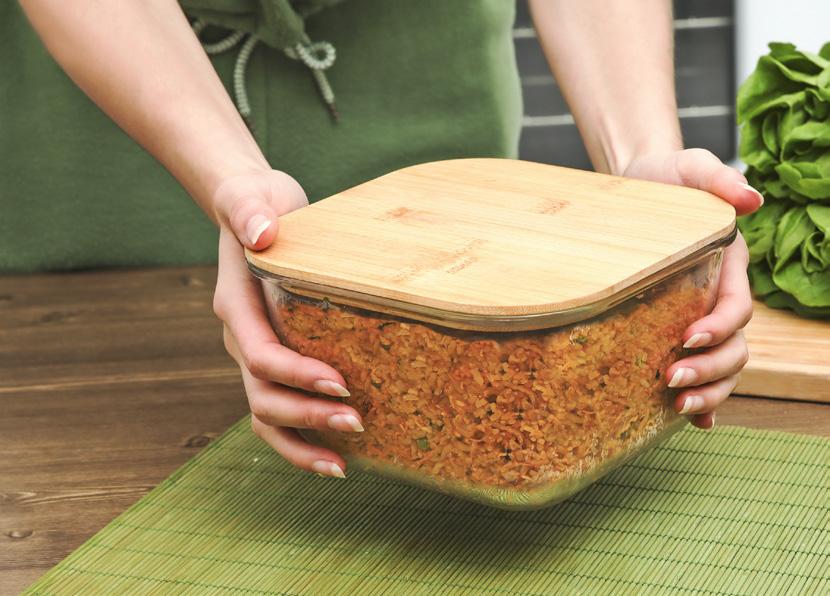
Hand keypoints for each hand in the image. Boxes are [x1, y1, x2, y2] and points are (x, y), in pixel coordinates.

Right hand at [211, 169, 362, 477]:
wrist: (251, 212)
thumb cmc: (257, 204)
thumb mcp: (252, 196)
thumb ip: (249, 210)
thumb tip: (260, 232)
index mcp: (236, 306)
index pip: (261, 355)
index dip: (297, 376)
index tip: (340, 384)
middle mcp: (241, 339)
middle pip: (262, 396)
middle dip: (306, 419)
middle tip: (358, 424)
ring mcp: (254, 354)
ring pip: (266, 415)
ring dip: (302, 443)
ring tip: (344, 466)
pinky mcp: (274, 359)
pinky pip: (280, 408)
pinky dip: (302, 437)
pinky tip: (337, 453)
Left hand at [623, 149, 761, 429]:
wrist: (636, 187)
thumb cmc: (663, 179)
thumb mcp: (689, 168)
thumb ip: (717, 180)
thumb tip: (751, 198)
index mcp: (729, 269)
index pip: (737, 309)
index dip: (720, 328)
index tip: (687, 338)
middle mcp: (719, 299)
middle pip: (735, 347)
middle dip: (710, 369)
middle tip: (671, 381)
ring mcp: (701, 317)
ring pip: (723, 367)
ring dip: (707, 391)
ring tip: (675, 406)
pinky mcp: (675, 327)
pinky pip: (699, 369)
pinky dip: (702, 399)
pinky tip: (689, 423)